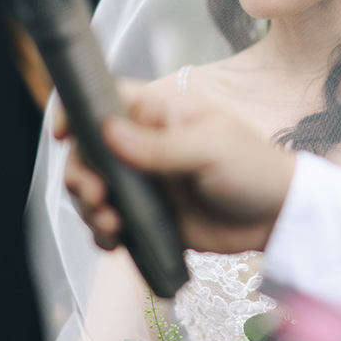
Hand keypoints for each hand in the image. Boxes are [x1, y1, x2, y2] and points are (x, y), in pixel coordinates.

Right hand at [58, 83, 296, 254]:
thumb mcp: (212, 148)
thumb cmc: (253, 167)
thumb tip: (109, 132)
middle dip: (80, 175)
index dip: (75, 111)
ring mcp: (143, 182)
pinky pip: (111, 223)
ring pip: (93, 190)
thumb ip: (161, 145)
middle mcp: (142, 145)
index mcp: (157, 114)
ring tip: (112, 224)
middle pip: (87, 151)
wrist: (277, 217)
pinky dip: (103, 233)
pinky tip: (114, 240)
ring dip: (90, 208)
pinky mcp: (147, 217)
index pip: (104, 99)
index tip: (63, 135)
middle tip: (96, 196)